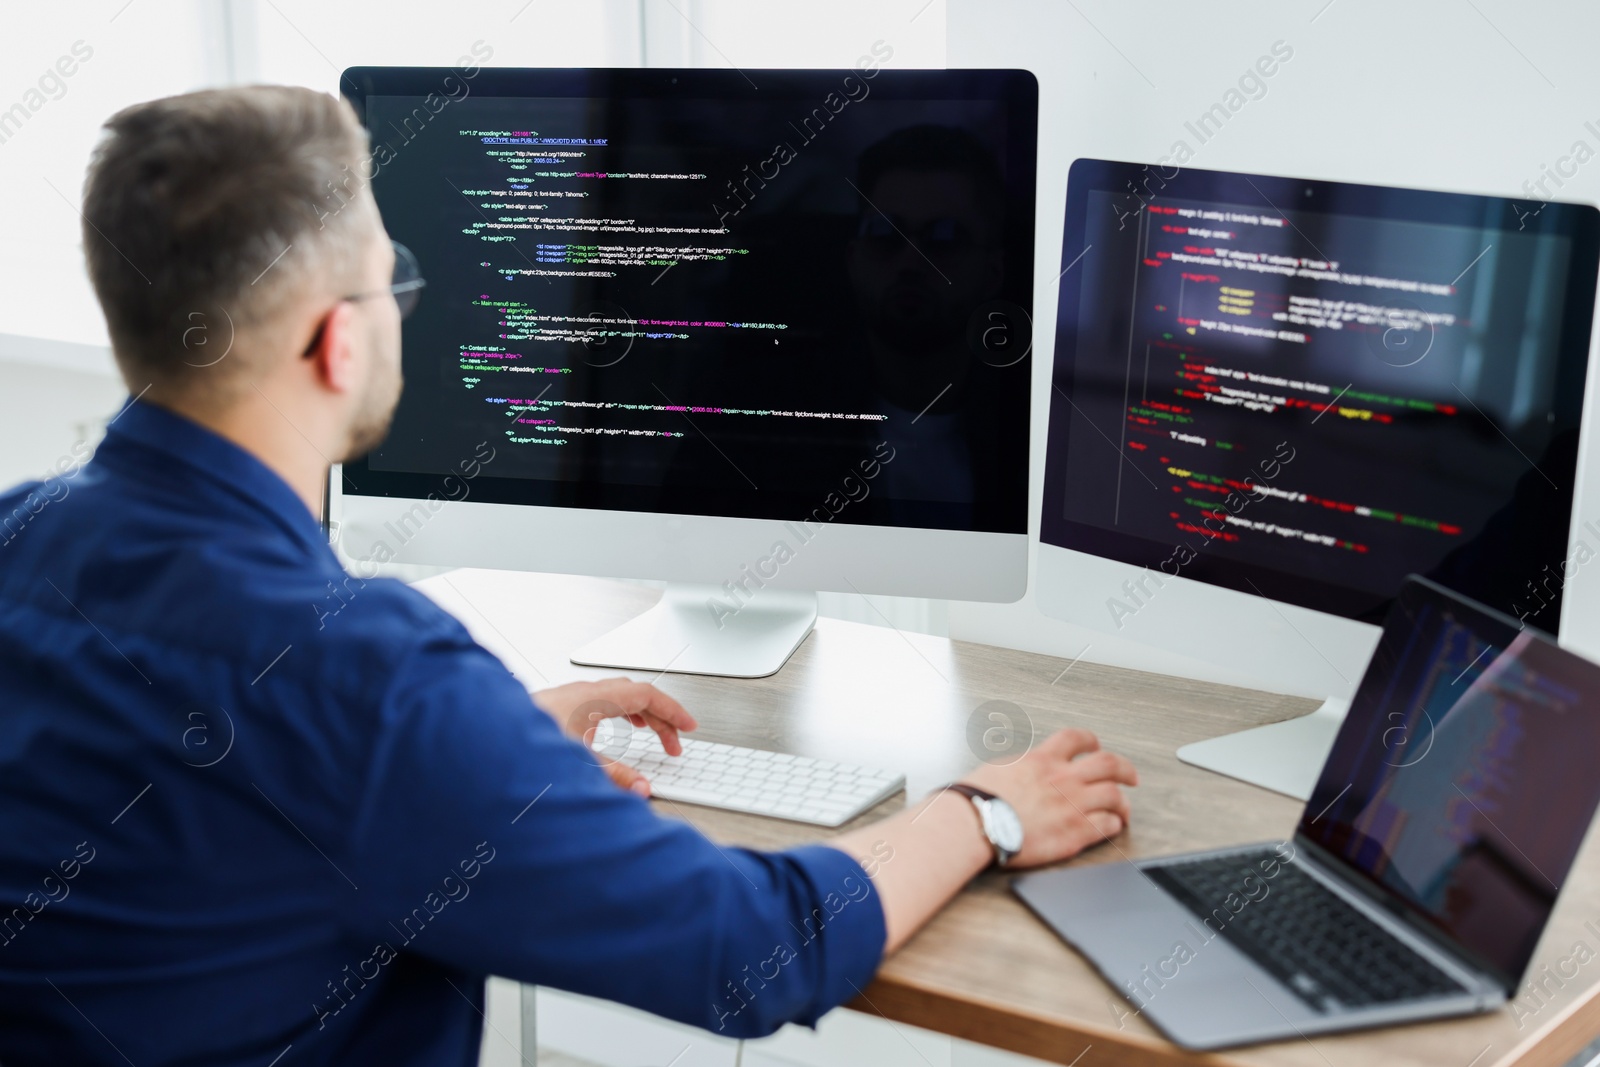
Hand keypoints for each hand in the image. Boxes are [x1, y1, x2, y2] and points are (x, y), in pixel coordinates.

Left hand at [532, 677, 697, 797]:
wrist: (481, 738)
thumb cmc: (520, 747)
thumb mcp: (576, 765)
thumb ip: (614, 778)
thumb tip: (641, 788)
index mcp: (592, 698)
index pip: (646, 694)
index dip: (673, 710)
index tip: (689, 726)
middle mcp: (581, 693)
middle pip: (634, 695)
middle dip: (660, 718)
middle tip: (676, 742)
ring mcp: (568, 698)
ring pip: (616, 698)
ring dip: (639, 715)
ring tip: (651, 734)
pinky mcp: (556, 708)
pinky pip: (599, 703)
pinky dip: (617, 715)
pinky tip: (615, 730)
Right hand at [959, 727, 1136, 867]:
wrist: (975, 823)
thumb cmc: (978, 799)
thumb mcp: (999, 768)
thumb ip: (1023, 767)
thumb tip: (1026, 768)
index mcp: (1042, 760)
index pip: (1076, 739)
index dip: (1091, 741)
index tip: (1096, 746)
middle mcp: (1062, 778)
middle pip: (1109, 764)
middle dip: (1125, 769)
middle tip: (1131, 777)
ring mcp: (1072, 805)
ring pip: (1114, 796)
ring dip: (1123, 802)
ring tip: (1124, 809)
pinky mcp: (1075, 833)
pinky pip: (1107, 826)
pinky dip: (1114, 825)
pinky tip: (1112, 827)